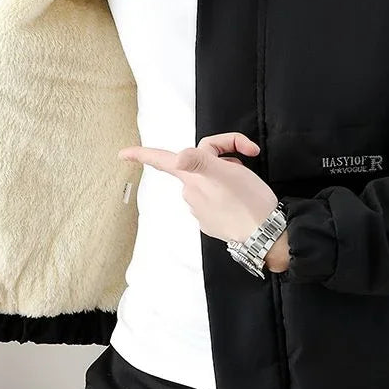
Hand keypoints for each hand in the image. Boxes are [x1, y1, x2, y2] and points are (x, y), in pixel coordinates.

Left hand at [117, 132, 281, 246]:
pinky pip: (215, 196)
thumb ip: (201, 162)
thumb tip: (179, 158)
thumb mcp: (228, 174)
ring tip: (245, 180)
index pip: (162, 160)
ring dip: (226, 173)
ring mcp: (200, 208)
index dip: (142, 154)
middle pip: (199, 161)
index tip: (123, 154)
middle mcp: (191, 193)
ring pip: (209, 179)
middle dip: (222, 154)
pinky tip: (240, 197)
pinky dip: (227, 190)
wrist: (265, 234)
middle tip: (249, 154)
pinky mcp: (211, 220)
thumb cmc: (250, 202)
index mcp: (192, 177)